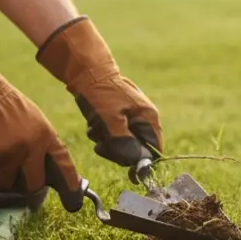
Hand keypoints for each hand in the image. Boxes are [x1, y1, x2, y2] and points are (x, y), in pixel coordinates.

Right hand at [0, 24, 84, 210]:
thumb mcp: (34, 120)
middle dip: (26, 184)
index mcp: (45, 136)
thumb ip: (41, 143)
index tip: (74, 201)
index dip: (69, 183)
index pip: (63, 164)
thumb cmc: (4, 105)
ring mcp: (5, 155)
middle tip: (17, 175)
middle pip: (33, 184)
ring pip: (4, 182)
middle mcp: (28, 148)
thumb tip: (47, 170)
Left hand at [36, 17, 162, 166]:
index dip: (141, 160)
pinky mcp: (119, 117)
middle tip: (102, 144)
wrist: (86, 71)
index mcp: (149, 117)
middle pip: (138, 148)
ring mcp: (131, 117)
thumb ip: (124, 143)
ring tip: (96, 130)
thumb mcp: (110, 120)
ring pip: (123, 143)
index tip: (126, 167)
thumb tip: (136, 163)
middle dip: (118, 150)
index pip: (154, 149)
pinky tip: (94, 125)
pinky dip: (103, 134)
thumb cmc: (100, 94)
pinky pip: (114, 135)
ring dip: (107, 142)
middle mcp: (144, 118)